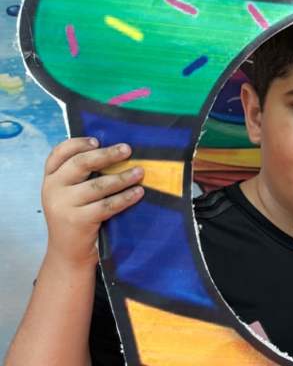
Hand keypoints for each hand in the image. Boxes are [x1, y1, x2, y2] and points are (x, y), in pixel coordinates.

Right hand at [41, 137, 143, 269]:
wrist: (68, 253)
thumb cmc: (77, 216)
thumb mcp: (71, 194)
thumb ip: (82, 176)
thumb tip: (116, 152)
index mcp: (51, 178)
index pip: (59, 153)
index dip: (77, 144)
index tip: (98, 141)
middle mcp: (52, 189)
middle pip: (80, 164)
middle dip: (106, 155)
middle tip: (127, 149)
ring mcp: (63, 205)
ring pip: (98, 185)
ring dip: (122, 177)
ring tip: (140, 172)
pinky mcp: (78, 221)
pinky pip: (107, 205)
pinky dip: (125, 197)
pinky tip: (138, 193)